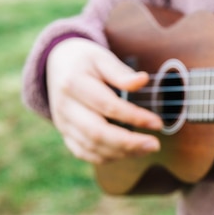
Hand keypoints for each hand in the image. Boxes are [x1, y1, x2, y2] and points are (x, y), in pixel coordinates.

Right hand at [46, 37, 162, 163]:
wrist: (57, 65)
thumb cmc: (85, 61)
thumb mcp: (101, 57)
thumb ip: (120, 72)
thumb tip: (143, 80)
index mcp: (74, 84)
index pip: (108, 106)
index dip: (134, 117)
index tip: (157, 123)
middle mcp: (65, 107)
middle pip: (97, 133)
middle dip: (128, 143)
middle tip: (154, 144)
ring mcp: (63, 123)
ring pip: (91, 147)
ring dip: (121, 152)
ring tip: (146, 148)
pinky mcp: (65, 134)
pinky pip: (84, 153)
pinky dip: (106, 157)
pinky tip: (127, 152)